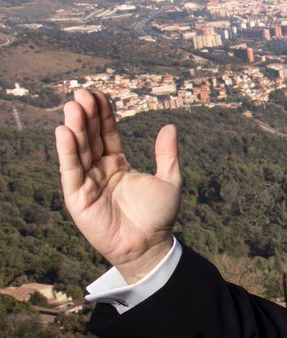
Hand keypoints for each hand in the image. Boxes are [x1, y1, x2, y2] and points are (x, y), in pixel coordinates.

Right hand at [55, 89, 181, 282]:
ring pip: (78, 150)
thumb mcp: (169, 179)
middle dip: (86, 115)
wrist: (150, 245)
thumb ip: (167, 154)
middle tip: (81, 92)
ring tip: (73, 105)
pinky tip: (64, 131)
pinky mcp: (77, 197)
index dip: (103, 114)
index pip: (107, 133)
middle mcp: (100, 170)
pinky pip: (71, 170)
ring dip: (75, 127)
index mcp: (118, 163)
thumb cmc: (159, 216)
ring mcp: (87, 182)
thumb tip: (170, 126)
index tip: (99, 93)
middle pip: (90, 137)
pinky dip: (66, 151)